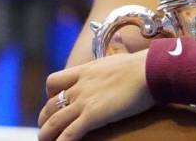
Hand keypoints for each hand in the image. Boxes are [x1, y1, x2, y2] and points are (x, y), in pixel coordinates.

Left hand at [38, 50, 153, 140]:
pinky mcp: (93, 115)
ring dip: (46, 134)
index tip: (56, 102)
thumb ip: (111, 68)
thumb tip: (120, 65)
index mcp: (85, 71)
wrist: (150, 70)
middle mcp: (80, 86)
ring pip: (54, 121)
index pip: (54, 81)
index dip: (50, 94)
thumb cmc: (143, 66)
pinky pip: (69, 133)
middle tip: (47, 128)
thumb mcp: (119, 61)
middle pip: (51, 104)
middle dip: (45, 119)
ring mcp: (84, 101)